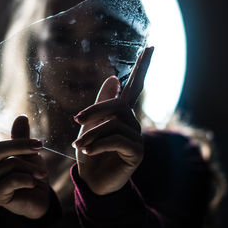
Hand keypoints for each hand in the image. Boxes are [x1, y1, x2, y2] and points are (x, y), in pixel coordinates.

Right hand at [0, 114, 50, 218]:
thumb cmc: (32, 172)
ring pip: (10, 164)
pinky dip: (28, 179)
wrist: (41, 196)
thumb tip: (21, 117)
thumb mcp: (30, 152)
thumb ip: (22, 137)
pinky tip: (32, 183)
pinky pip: (12, 180)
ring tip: (39, 174)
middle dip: (21, 146)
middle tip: (39, 145)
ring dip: (31, 168)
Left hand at [73, 47, 153, 194]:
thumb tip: (114, 77)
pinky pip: (116, 139)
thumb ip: (101, 104)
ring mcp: (137, 138)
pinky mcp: (136, 152)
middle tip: (76, 121)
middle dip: (96, 111)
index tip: (150, 47)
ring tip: (80, 146)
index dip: (142, 67)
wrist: (91, 180)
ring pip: (114, 124)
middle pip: (118, 105)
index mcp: (122, 114)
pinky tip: (88, 152)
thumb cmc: (90, 152)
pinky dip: (98, 144)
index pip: (135, 86)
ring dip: (92, 134)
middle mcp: (133, 123)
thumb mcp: (90, 126)